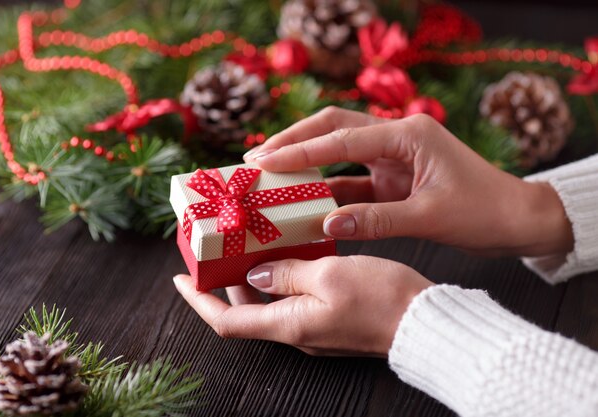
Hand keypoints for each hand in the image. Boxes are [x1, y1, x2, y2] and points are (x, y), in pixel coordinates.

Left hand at [174, 256, 431, 356]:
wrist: (424, 321)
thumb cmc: (381, 298)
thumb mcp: (328, 276)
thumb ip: (287, 273)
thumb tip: (254, 276)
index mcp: (289, 324)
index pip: (227, 320)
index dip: (198, 301)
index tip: (178, 279)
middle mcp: (296, 331)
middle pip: (245, 311)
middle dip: (225, 283)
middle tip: (216, 252)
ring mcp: (314, 327)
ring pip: (270, 303)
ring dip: (255, 278)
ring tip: (249, 245)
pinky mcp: (331, 319)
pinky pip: (294, 300)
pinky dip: (283, 278)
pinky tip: (290, 252)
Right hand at [244, 107, 572, 256]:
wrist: (517, 219)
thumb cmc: (485, 212)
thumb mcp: (429, 217)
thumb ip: (375, 221)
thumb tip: (325, 227)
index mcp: (408, 134)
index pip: (342, 139)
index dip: (299, 151)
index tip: (263, 161)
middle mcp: (397, 138)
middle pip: (333, 129)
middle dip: (294, 141)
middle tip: (256, 157)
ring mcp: (393, 158)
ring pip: (338, 152)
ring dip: (305, 162)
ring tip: (269, 174)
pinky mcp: (393, 178)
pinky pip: (351, 180)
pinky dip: (326, 189)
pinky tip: (302, 200)